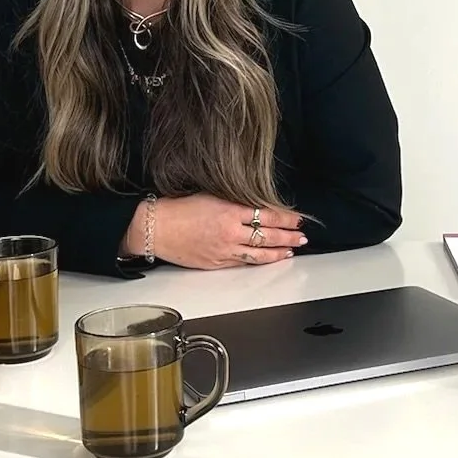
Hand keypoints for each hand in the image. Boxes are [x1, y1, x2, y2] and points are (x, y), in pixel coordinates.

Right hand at [124, 195, 305, 269]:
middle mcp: (230, 232)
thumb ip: (233, 201)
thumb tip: (254, 205)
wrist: (155, 228)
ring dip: (279, 252)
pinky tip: (268, 259)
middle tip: (302, 236)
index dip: (285, 218)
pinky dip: (259, 261)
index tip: (297, 218)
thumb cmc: (177, 208)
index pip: (267, 214)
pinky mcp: (217, 263)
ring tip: (292, 250)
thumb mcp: (209, 195)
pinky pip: (244, 262)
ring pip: (259, 253)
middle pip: (268, 235)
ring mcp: (225, 250)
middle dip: (289, 236)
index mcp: (229, 210)